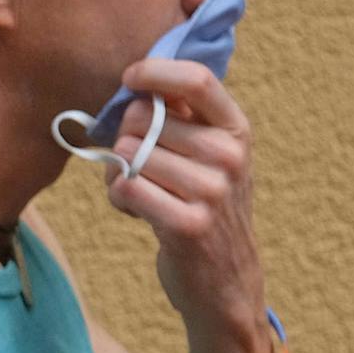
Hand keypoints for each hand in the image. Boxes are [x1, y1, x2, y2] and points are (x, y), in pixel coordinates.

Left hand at [111, 61, 272, 352]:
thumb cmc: (201, 207)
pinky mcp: (187, 223)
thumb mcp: (209, 157)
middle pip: (144, 120)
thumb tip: (138, 82)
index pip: (196, 80)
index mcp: (236, 130)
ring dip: (116, 174)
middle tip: (134, 165)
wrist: (223, 280)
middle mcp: (230, 156)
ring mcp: (212, 191)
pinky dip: (116, 198)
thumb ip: (183, 118)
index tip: (129, 78)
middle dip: (124, 140)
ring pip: (127, 155)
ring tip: (139, 191)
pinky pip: (124, 189)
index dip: (154, 72)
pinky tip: (134, 210)